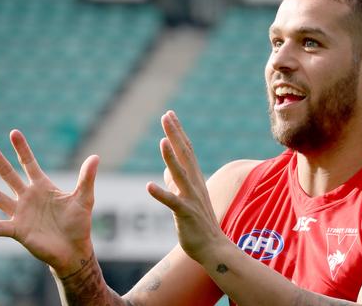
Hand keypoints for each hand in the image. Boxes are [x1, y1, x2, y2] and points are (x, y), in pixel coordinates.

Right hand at [0, 130, 98, 276]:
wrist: (74, 250)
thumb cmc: (78, 223)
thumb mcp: (84, 198)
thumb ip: (86, 178)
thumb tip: (95, 157)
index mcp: (42, 187)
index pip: (29, 164)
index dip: (22, 149)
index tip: (14, 132)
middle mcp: (28, 197)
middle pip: (8, 174)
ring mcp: (21, 214)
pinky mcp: (19, 231)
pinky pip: (1, 228)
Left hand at [146, 111, 227, 262]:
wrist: (213, 247)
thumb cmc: (198, 222)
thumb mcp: (186, 197)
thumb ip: (177, 182)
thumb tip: (166, 169)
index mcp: (194, 178)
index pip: (186, 150)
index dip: (178, 132)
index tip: (170, 114)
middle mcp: (194, 184)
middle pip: (184, 155)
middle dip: (175, 135)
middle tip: (166, 116)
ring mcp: (191, 198)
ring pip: (181, 175)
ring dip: (171, 158)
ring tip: (162, 142)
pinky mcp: (186, 214)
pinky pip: (172, 202)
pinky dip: (161, 194)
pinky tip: (148, 186)